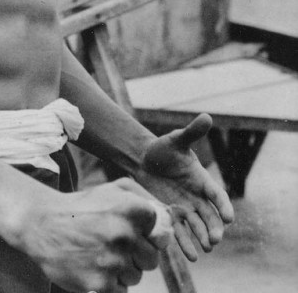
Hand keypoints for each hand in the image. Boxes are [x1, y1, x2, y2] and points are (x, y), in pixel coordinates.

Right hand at [23, 177, 159, 292]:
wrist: (43, 224)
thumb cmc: (84, 207)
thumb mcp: (113, 189)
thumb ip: (146, 199)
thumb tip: (171, 221)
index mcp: (131, 208)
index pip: (161, 233)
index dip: (146, 234)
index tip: (128, 229)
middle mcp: (124, 233)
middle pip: (152, 259)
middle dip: (135, 255)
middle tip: (111, 243)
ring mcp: (113, 260)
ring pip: (136, 276)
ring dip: (122, 269)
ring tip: (99, 253)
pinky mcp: (101, 284)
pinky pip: (122, 291)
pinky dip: (110, 283)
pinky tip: (94, 267)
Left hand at [136, 113, 234, 260]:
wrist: (142, 160)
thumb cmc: (163, 148)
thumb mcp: (177, 139)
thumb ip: (192, 132)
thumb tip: (207, 116)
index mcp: (202, 180)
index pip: (217, 195)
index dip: (224, 206)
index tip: (229, 217)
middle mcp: (196, 197)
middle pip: (210, 216)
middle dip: (214, 228)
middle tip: (215, 239)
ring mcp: (184, 208)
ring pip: (197, 227)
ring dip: (201, 238)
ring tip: (205, 249)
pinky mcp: (170, 215)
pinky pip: (180, 232)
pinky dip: (185, 244)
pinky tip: (191, 256)